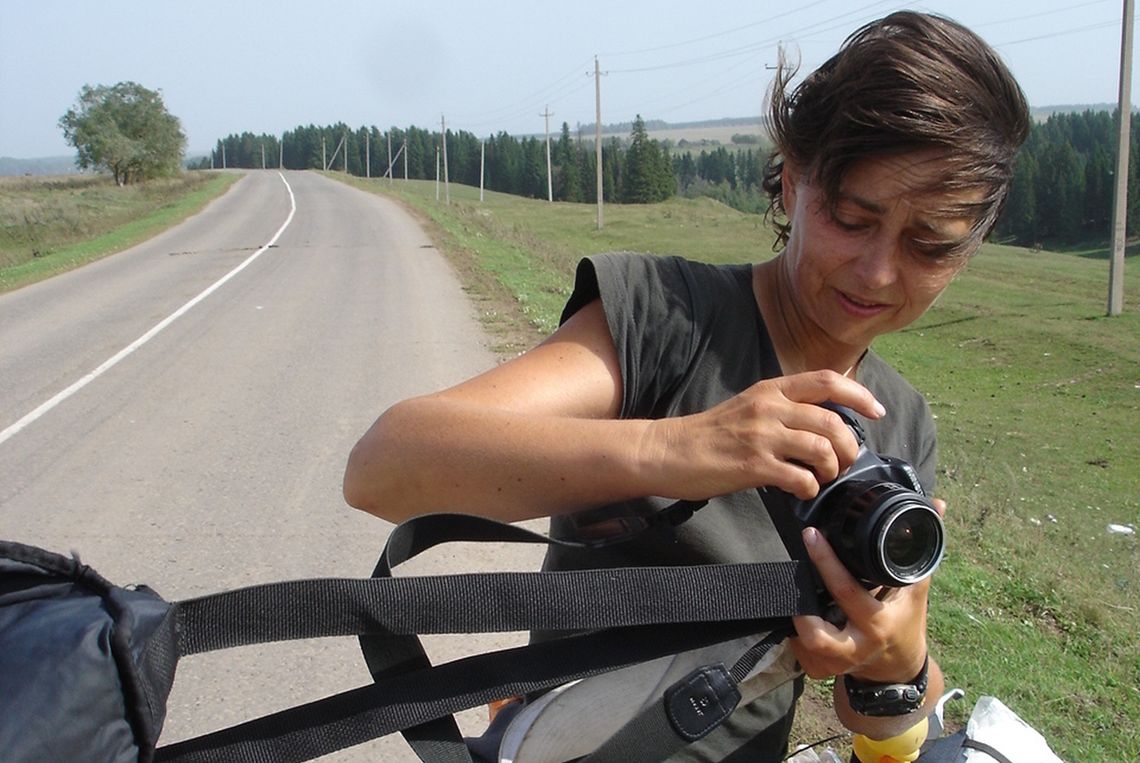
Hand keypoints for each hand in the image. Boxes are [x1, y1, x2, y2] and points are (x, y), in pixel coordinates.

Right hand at [643, 370, 885, 501]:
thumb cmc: (709, 434)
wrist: (670, 451)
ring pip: (822, 449)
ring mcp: (762, 436)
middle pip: (832, 421)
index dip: (859, 394)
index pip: (827, 380)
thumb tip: (821, 426)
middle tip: (844, 462)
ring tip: (822, 477)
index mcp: (771, 389)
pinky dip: (810, 488)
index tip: (876, 411)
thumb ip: (783, 409)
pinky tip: (800, 490)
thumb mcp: (749, 406)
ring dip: (831, 469)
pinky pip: (801, 478)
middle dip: (849, 446)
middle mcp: (769, 408)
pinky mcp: (753, 465)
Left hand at [788, 526, 929, 682]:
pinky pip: (800, 657)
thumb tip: (935, 504)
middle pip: (818, 636)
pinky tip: (800, 623)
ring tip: (797, 602)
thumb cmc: (906, 621)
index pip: (846, 590)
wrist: (900, 669)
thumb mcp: (916, 588)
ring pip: (805, 648)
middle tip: (794, 578)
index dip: (826, 562)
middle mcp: (857, 646)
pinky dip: (795, 639)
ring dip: (797, 625)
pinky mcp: (823, 671)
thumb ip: (920, 548)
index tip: (811, 535)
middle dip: (802, 610)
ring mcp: (839, 663)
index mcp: (878, 622)